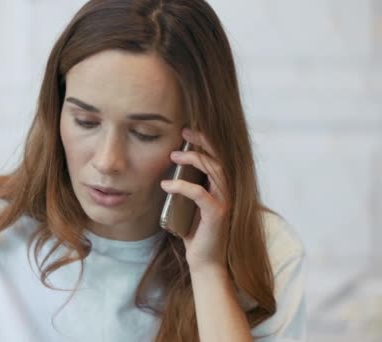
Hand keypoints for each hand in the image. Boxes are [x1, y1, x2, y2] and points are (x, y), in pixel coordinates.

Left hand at [160, 128, 229, 271]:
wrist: (205, 261)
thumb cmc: (196, 233)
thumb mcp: (190, 205)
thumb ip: (187, 188)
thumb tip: (169, 171)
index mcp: (222, 187)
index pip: (219, 157)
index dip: (206, 141)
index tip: (188, 131)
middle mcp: (228, 191)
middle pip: (219, 157)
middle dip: (201, 142)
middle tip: (184, 132)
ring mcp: (225, 201)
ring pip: (213, 170)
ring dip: (192, 159)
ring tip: (172, 156)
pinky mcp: (217, 214)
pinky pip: (200, 193)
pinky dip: (182, 187)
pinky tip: (166, 185)